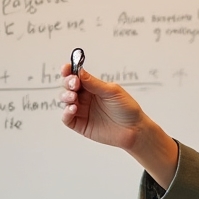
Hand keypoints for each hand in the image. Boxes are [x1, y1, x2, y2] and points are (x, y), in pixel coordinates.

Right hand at [60, 62, 178, 186]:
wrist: (134, 129)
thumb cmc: (127, 109)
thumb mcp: (112, 92)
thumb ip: (94, 83)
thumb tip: (79, 71)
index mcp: (92, 87)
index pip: (76, 76)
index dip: (69, 71)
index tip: (66, 68)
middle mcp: (85, 97)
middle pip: (68, 87)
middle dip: (68, 83)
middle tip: (74, 84)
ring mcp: (81, 111)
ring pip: (65, 101)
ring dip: (66, 96)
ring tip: (74, 97)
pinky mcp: (80, 124)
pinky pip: (67, 118)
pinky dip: (66, 112)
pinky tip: (73, 109)